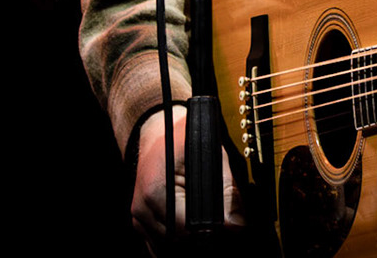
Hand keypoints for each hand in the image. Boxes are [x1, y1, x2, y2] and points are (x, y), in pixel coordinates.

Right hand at [132, 108, 245, 251]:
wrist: (158, 131)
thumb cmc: (184, 139)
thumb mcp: (210, 156)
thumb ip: (228, 191)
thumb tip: (238, 226)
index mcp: (156, 191)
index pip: (187, 230)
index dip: (211, 232)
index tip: (226, 228)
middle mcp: (142, 208)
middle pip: (177, 241)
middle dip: (202, 238)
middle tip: (221, 228)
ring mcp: (138, 217)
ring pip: (167, 246)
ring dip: (188, 241)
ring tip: (207, 225)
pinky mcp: (139, 223)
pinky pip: (158, 245)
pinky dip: (176, 242)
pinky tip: (191, 230)